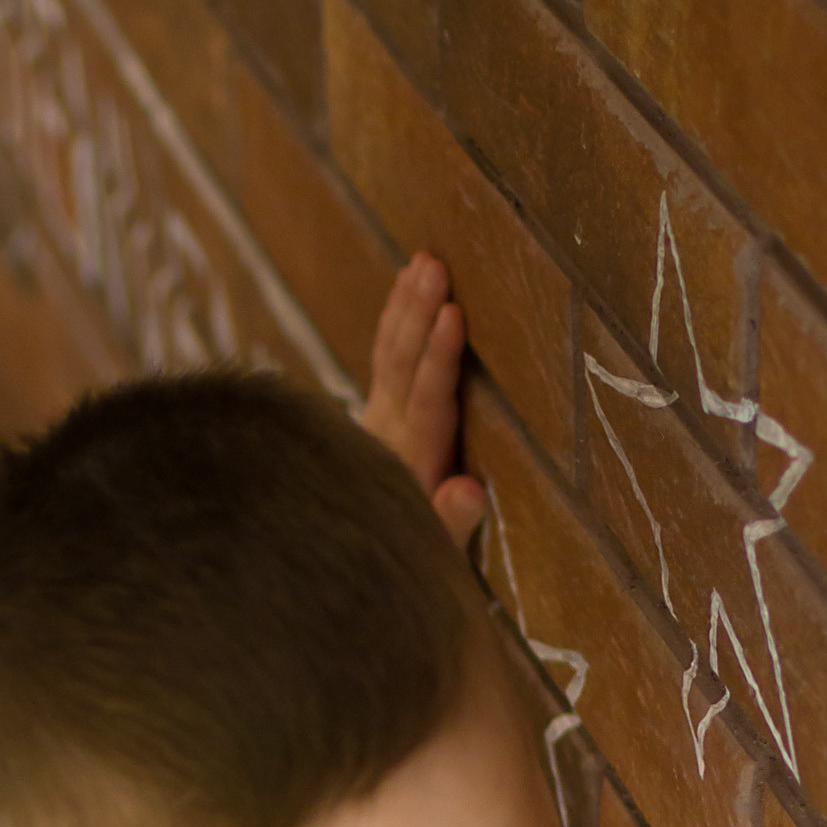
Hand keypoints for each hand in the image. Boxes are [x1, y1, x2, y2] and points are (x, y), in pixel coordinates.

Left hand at [361, 251, 485, 554]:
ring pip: (390, 357)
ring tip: (423, 261)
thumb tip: (470, 489)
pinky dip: (394, 322)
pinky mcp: (376, 418)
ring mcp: (379, 423)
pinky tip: (405, 286)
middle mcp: (389, 437)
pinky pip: (385, 360)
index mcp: (411, 464)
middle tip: (433, 266)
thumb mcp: (438, 552)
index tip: (450, 315)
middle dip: (418, 317)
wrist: (357, 565)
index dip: (437, 361)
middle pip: (401, 369)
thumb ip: (451, 523)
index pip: (426, 403)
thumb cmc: (416, 557)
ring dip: (406, 308)